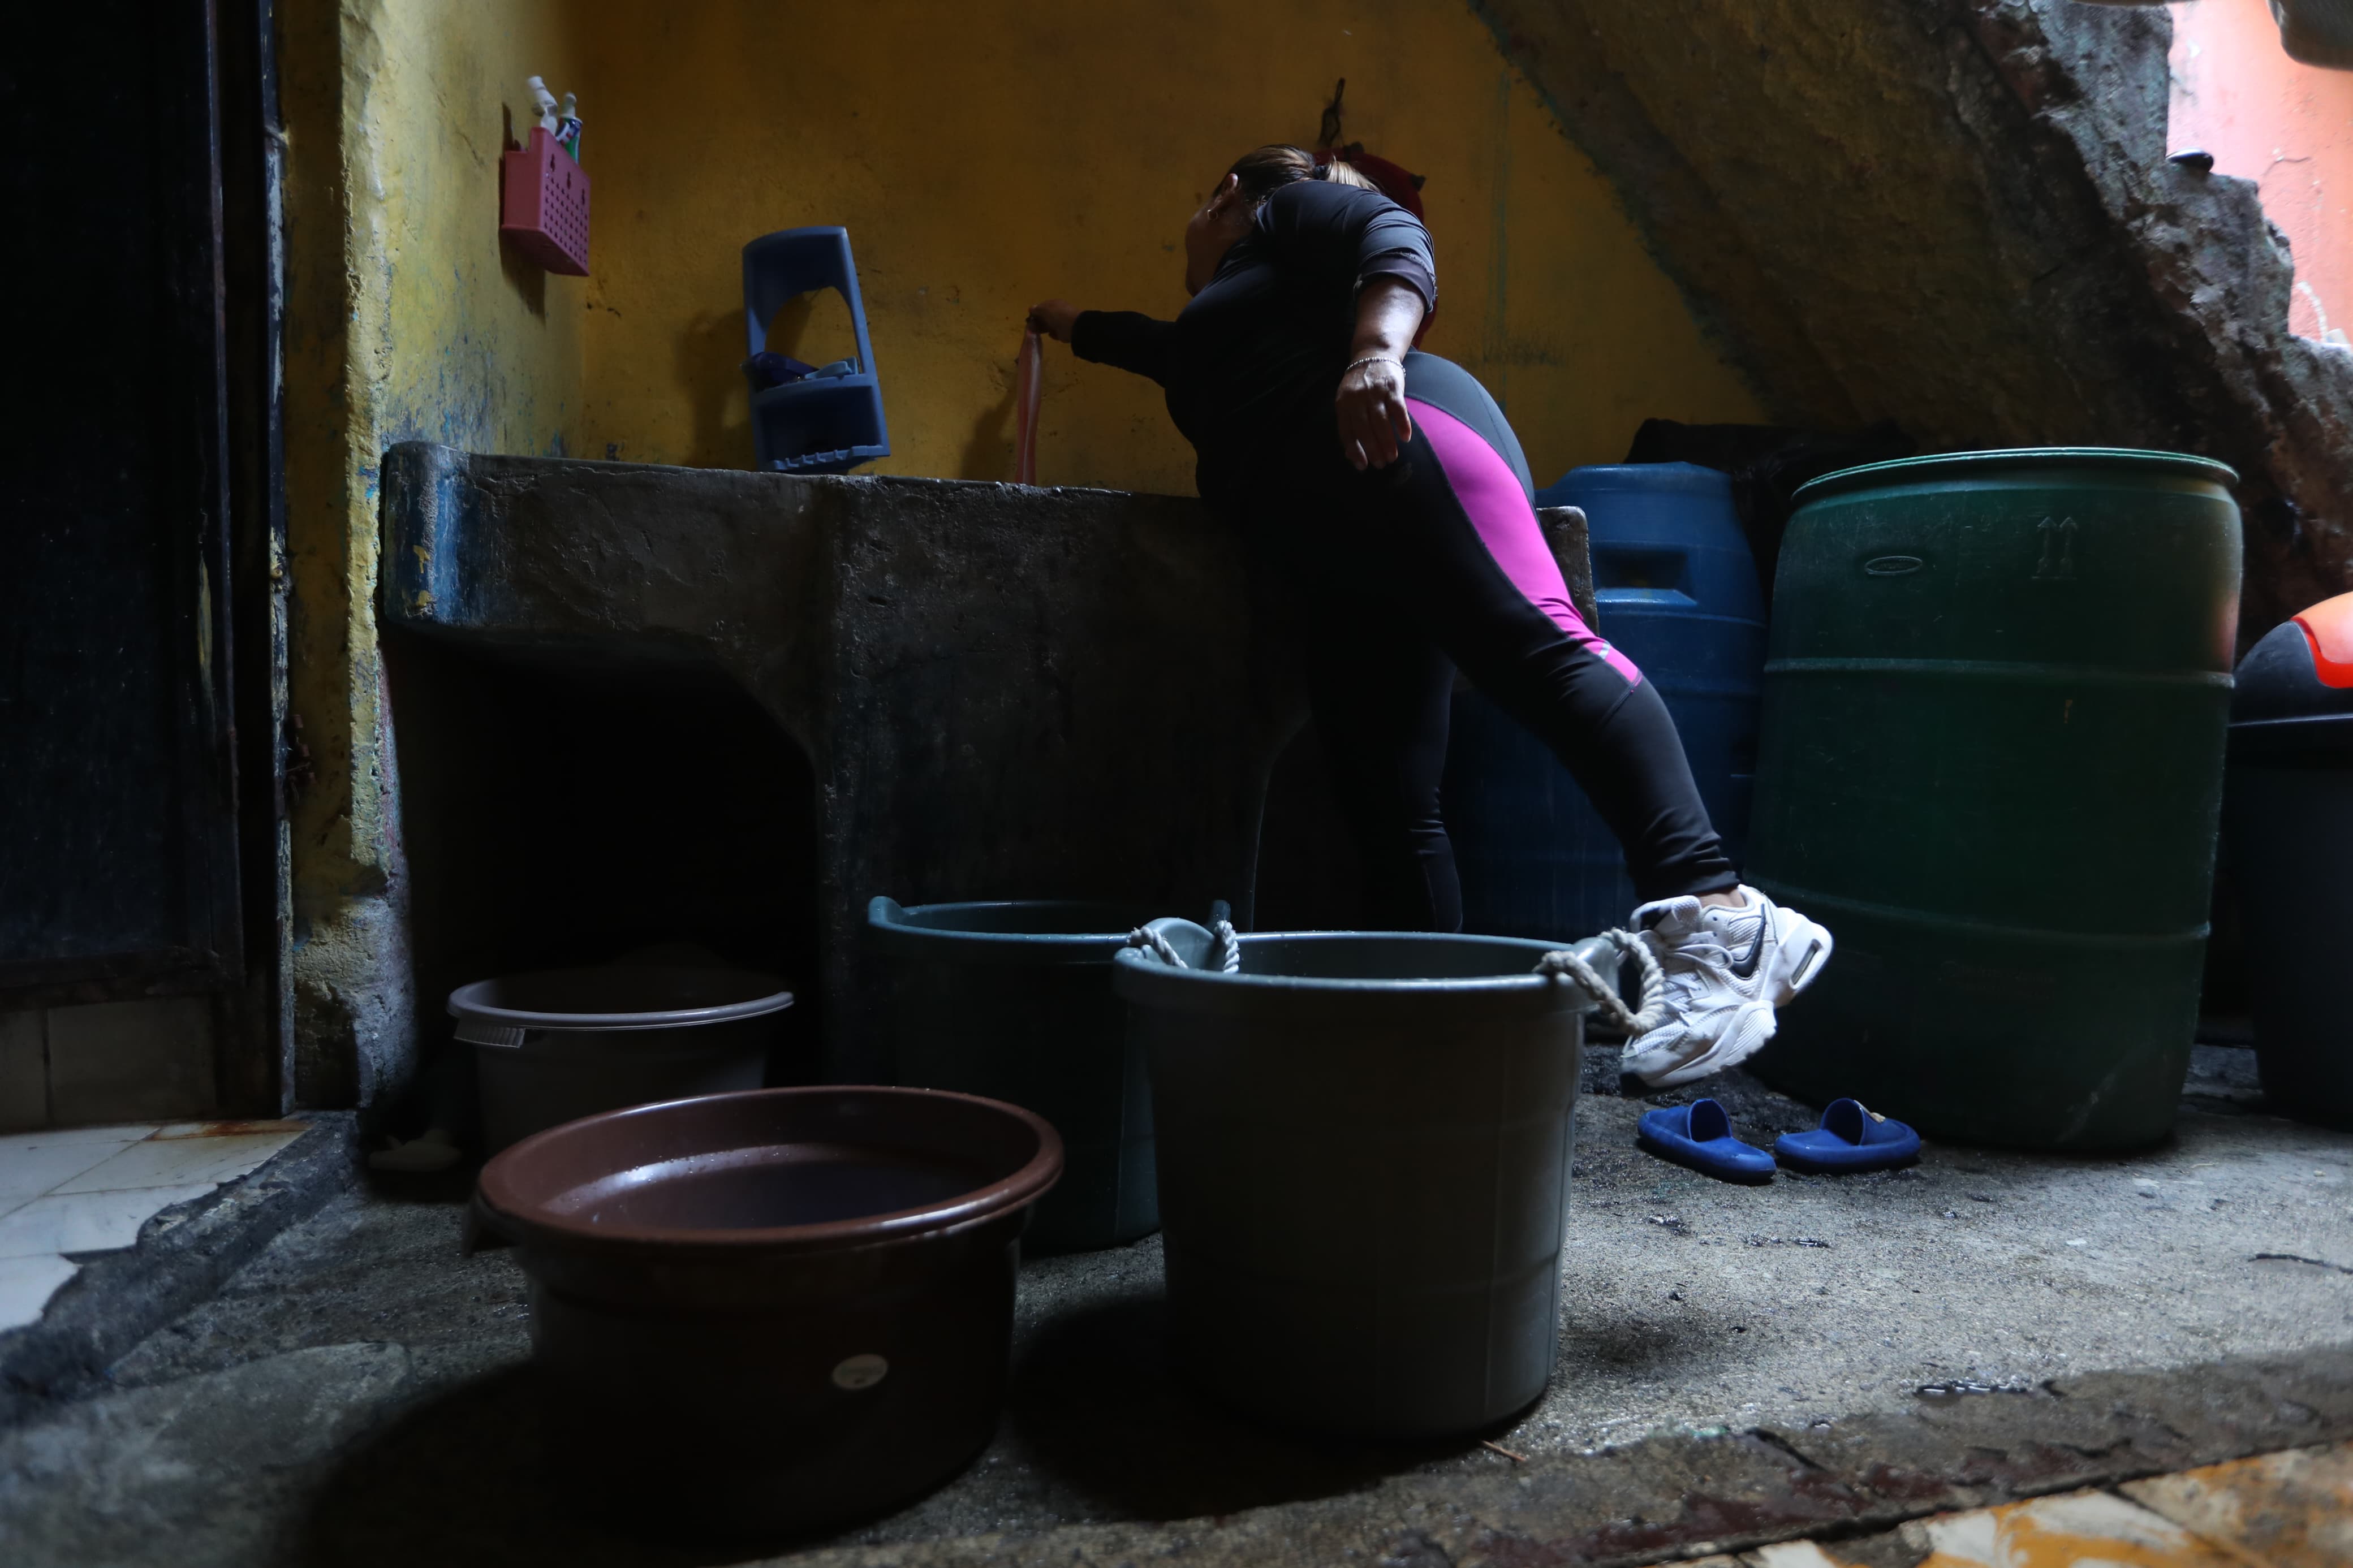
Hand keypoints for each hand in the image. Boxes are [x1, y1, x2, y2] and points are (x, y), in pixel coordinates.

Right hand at [1027, 299, 1080, 341]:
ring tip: (1037, 332)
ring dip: (1043, 328)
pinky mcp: (1064, 332)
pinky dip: (1053, 334)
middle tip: (1031, 327)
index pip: (1043, 307)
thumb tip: (1031, 308)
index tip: (1030, 318)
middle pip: (1045, 317)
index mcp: (1055, 304)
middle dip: (1038, 322)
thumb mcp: (1045, 310)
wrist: (1073, 327)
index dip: (1036, 312)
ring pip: (1049, 325)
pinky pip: (1055, 333)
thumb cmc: (1057, 315)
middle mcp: (1058, 312)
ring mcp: (1062, 322)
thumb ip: (1037, 309)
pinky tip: (1052, 334)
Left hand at [1336, 355, 1412, 469]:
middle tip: (1381, 464)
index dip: (1354, 451)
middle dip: (1372, 450)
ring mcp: (1375, 392)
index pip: (1347, 432)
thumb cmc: (1360, 385)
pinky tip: (1405, 438)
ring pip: (1380, 422)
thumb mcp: (1347, 401)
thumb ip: (1349, 424)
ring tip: (1392, 457)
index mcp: (1343, 404)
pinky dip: (1402, 424)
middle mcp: (1357, 398)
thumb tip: (1351, 455)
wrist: (1374, 354)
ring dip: (1387, 442)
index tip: (1363, 466)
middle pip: (1364, 429)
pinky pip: (1398, 409)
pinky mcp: (1392, 387)